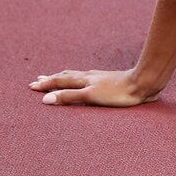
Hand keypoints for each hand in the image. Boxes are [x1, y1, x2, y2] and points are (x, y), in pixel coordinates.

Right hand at [29, 68, 157, 106]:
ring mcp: (99, 77)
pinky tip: (85, 79)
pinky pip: (87, 78)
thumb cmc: (118, 92)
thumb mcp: (90, 96)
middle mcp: (89, 76)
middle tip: (38, 79)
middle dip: (52, 79)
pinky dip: (78, 78)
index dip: (46, 84)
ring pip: (77, 75)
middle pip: (66, 76)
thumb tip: (46, 99)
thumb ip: (69, 97)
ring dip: (64, 77)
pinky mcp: (109, 80)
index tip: (32, 86)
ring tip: (57, 76)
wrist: (143, 83)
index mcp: (83, 80)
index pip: (59, 81)